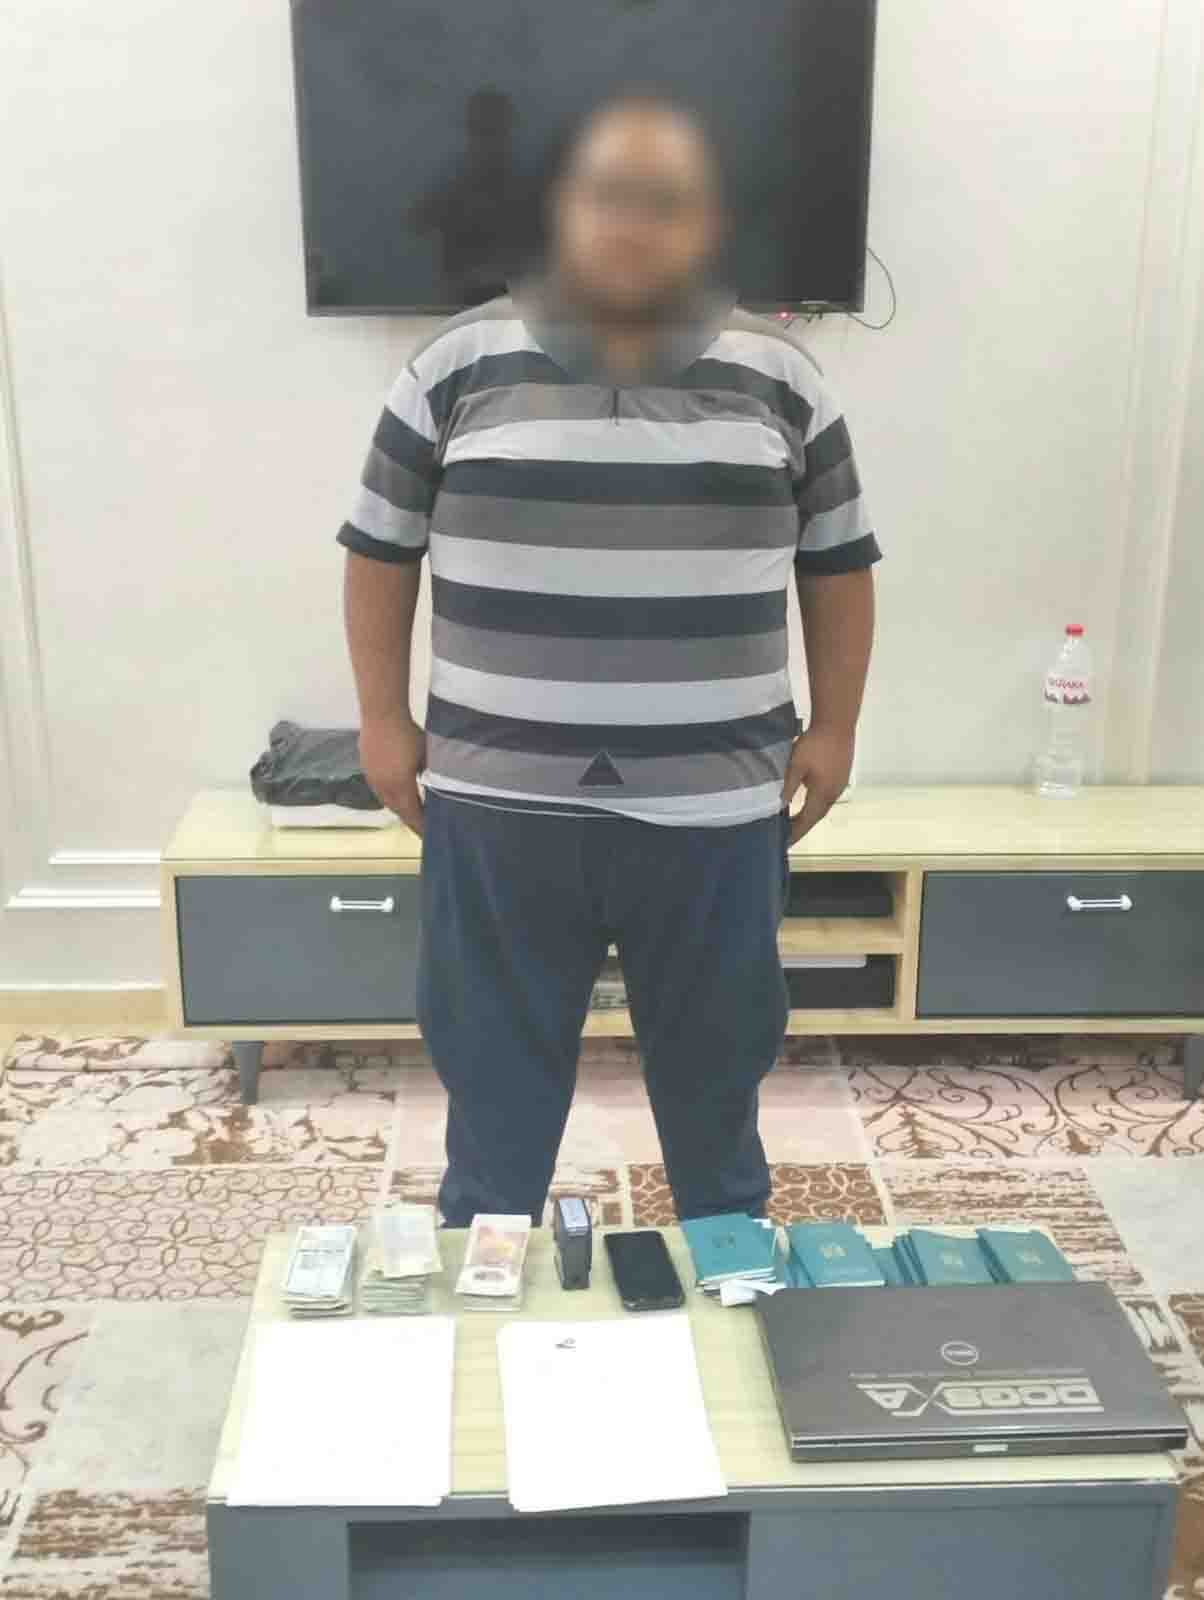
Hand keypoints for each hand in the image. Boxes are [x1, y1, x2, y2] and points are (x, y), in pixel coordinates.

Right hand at [359, 717, 425, 835]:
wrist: (381, 713)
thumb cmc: (407, 733)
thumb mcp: (427, 755)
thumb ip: (433, 774)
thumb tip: (439, 785)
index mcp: (401, 787)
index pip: (413, 815)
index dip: (422, 827)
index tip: (430, 836)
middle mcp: (384, 788)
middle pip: (399, 811)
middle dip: (411, 820)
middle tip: (422, 827)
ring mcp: (373, 778)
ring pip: (387, 801)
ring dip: (399, 808)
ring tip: (410, 812)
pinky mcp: (366, 768)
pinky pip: (379, 789)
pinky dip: (390, 796)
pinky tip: (396, 791)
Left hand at [782, 725, 854, 842]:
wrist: (837, 722)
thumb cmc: (815, 743)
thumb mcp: (796, 765)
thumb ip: (788, 787)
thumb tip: (778, 806)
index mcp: (822, 794)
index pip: (806, 821)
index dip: (795, 833)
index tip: (784, 843)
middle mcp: (833, 793)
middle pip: (816, 816)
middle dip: (801, 826)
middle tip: (787, 834)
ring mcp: (840, 784)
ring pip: (822, 806)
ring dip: (809, 815)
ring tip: (794, 820)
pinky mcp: (841, 775)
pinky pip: (826, 796)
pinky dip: (815, 803)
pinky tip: (807, 800)